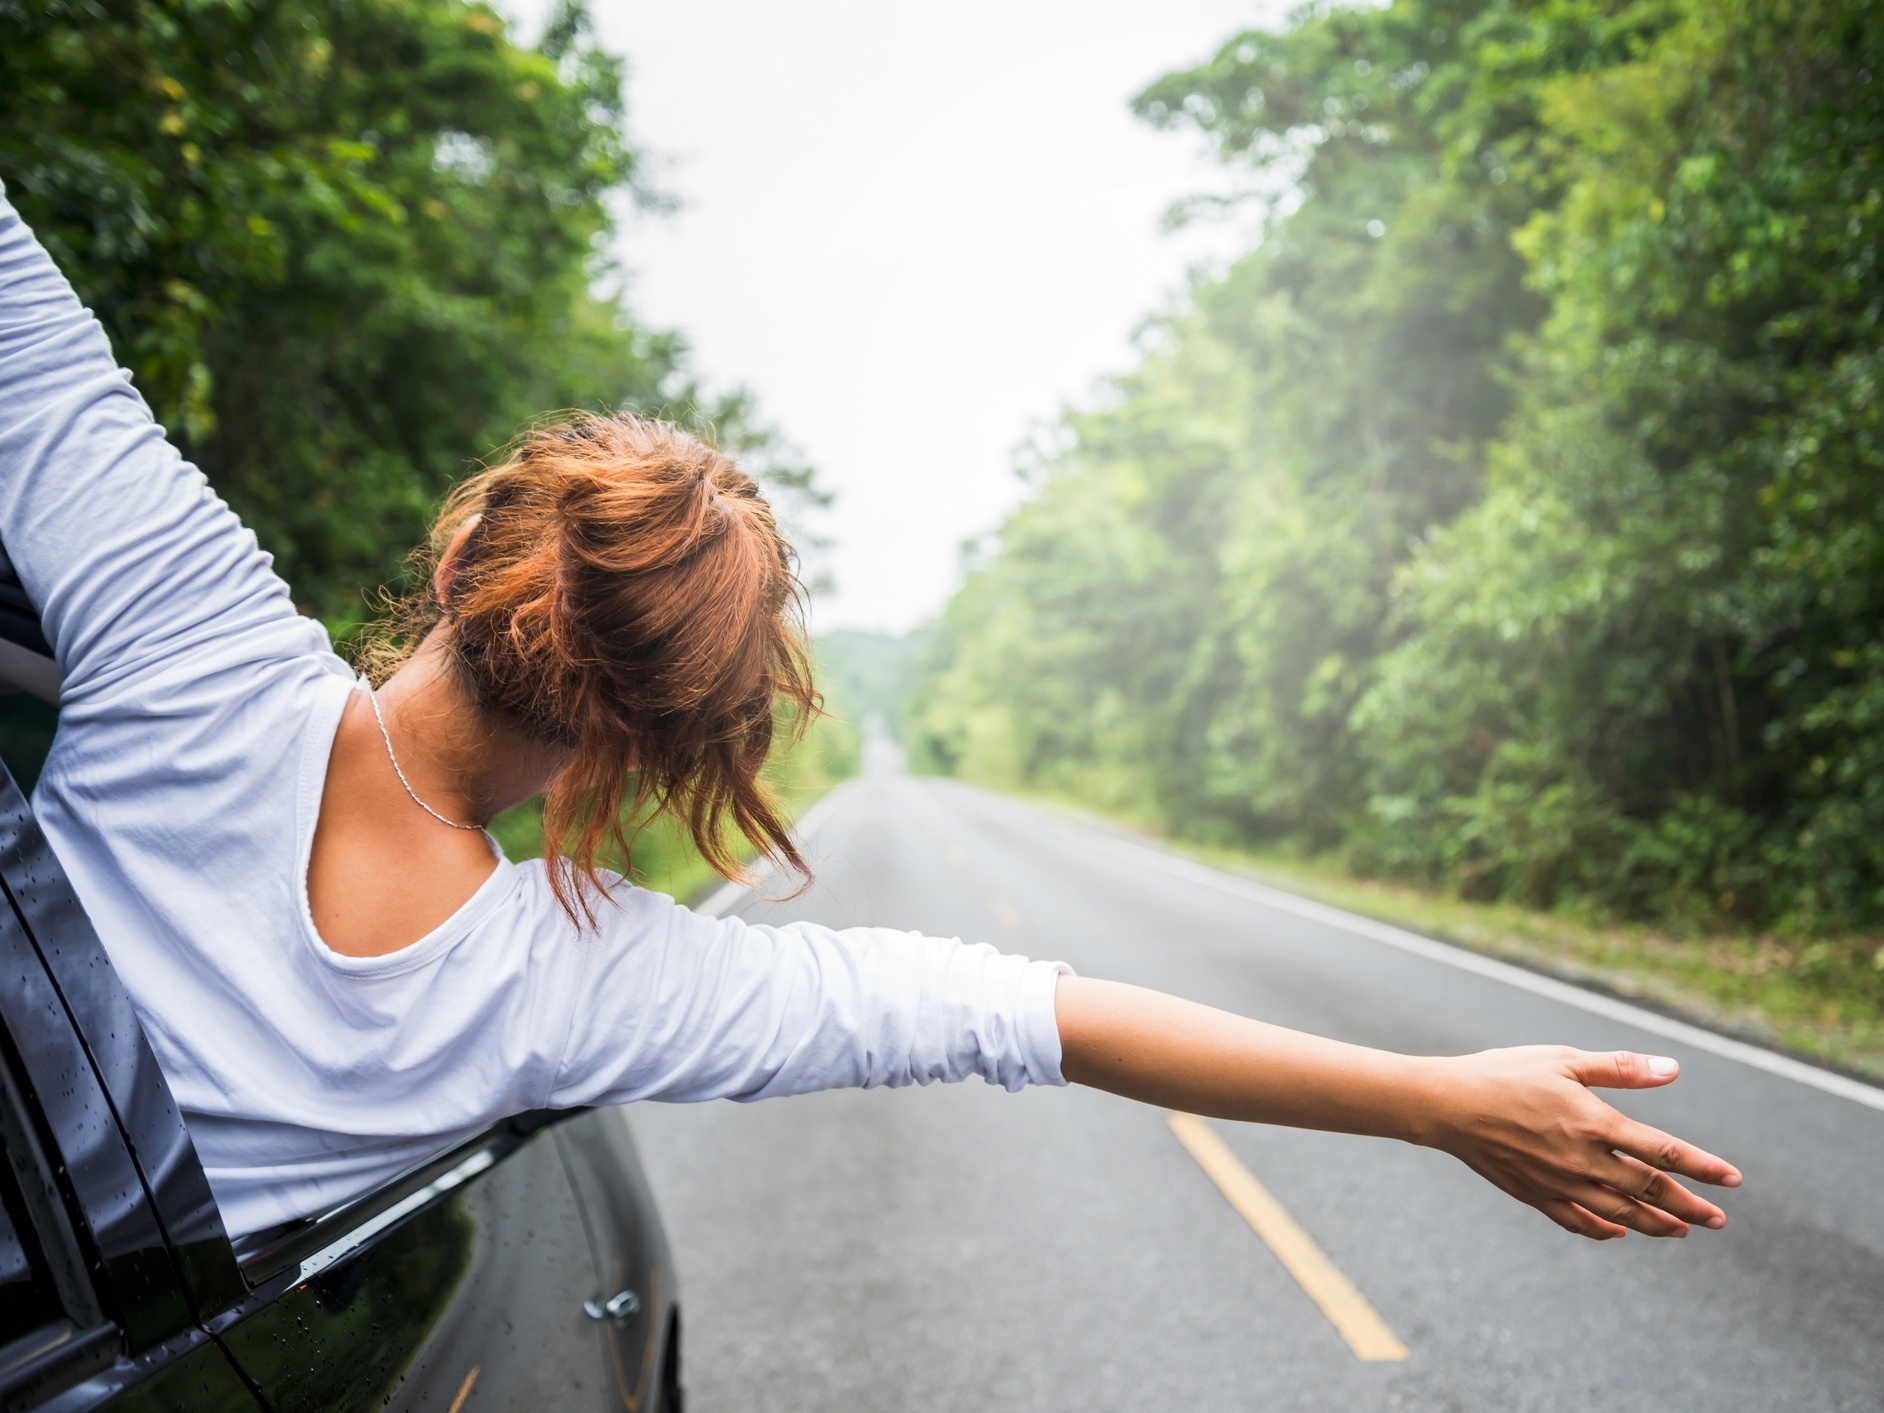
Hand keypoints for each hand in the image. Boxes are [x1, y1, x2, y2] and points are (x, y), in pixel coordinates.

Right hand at [1421, 1046, 1742, 1239]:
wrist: (1447, 1105)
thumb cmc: (1504, 1073)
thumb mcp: (1563, 1061)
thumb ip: (1620, 1069)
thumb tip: (1673, 1069)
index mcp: (1594, 1123)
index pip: (1662, 1152)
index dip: (1702, 1167)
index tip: (1733, 1180)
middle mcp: (1582, 1160)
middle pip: (1648, 1191)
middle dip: (1688, 1206)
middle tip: (1718, 1219)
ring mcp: (1559, 1182)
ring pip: (1620, 1214)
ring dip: (1655, 1224)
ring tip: (1680, 1230)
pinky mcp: (1535, 1195)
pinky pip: (1578, 1221)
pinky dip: (1604, 1230)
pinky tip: (1619, 1232)